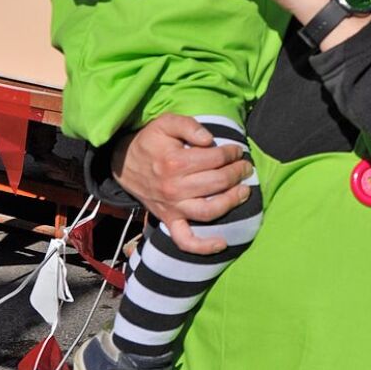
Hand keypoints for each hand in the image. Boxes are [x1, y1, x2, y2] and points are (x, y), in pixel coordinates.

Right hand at [111, 115, 253, 254]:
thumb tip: (210, 139)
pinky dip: (204, 247)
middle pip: (217, 183)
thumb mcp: (166, 123)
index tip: (237, 151)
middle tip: (246, 168)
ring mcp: (172, 207)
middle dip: (237, 173)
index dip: (232, 153)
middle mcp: (174, 188)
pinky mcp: (169, 220)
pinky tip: (222, 243)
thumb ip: (189, 125)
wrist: (124, 163)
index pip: (215, 158)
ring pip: (209, 211)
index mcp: (174, 162)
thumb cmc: (150, 141)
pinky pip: (185, 241)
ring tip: (244, 191)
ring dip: (231, 202)